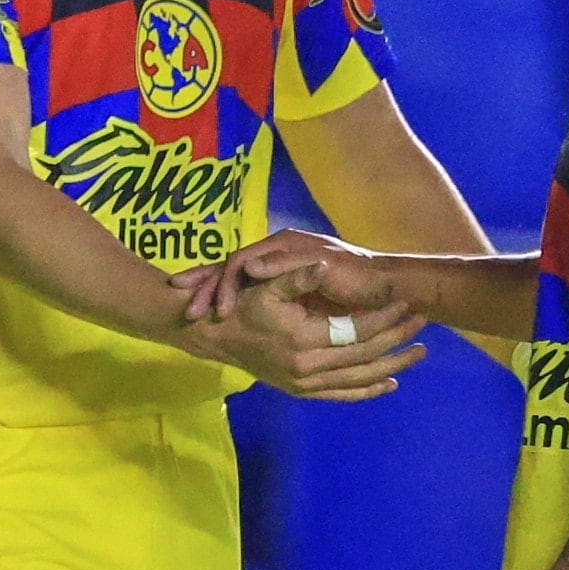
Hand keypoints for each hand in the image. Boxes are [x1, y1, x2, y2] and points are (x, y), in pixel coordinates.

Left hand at [174, 227, 388, 324]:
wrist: (386, 289)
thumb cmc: (347, 296)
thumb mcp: (300, 304)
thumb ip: (274, 304)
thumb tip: (238, 321)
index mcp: (274, 260)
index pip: (230, 272)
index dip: (206, 288)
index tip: (182, 311)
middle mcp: (277, 249)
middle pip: (227, 265)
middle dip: (205, 288)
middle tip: (189, 312)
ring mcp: (291, 249)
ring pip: (241, 263)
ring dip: (223, 287)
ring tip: (212, 311)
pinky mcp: (306, 254)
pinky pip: (271, 263)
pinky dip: (252, 277)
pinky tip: (237, 294)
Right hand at [187, 271, 424, 401]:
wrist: (217, 338)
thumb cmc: (241, 306)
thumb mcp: (265, 286)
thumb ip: (295, 277)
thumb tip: (321, 266)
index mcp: (302, 339)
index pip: (354, 330)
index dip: (382, 317)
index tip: (404, 304)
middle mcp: (307, 367)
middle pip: (364, 356)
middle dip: (396, 339)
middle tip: (422, 324)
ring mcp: (306, 384)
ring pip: (359, 378)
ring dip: (392, 366)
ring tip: (418, 352)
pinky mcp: (303, 392)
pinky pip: (342, 395)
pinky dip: (367, 391)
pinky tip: (390, 383)